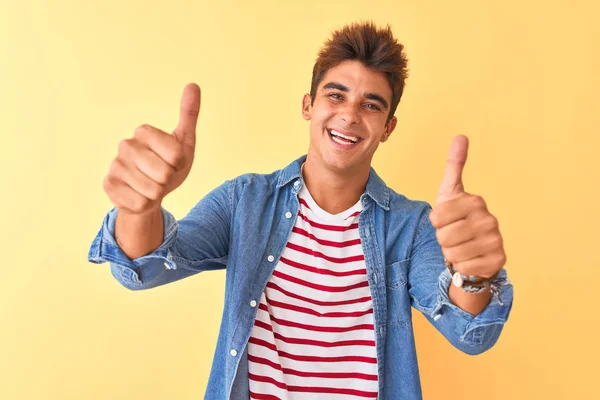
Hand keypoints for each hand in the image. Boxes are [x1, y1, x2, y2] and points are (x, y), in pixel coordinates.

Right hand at [103, 83, 200, 214]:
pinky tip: (138, 195)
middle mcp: (126, 145)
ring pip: (152, 190)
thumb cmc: (169, 166)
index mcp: (144, 131)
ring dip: (157, 193)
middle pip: (164, 173)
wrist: (149, 193)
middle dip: (168, 180)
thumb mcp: (184, 143)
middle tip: (162, 176)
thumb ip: (188, 115)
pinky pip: (139, 203)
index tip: (173, 161)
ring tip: (151, 186)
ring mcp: (115, 165)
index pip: (176, 154)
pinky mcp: (108, 186)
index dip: (180, 163)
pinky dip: (144, 204)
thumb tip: (193, 84)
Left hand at [429, 135, 505, 279]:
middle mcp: (489, 219)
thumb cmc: (458, 219)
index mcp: (475, 201)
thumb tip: (461, 136)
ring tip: (462, 246)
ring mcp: (496, 240)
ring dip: (452, 254)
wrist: (475, 249)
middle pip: (443, 237)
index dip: (436, 223)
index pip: (436, 217)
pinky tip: (470, 258)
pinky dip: (462, 266)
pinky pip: (464, 267)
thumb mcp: (450, 192)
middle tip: (454, 236)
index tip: (447, 220)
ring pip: (452, 253)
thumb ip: (454, 165)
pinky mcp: (498, 260)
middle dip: (443, 240)